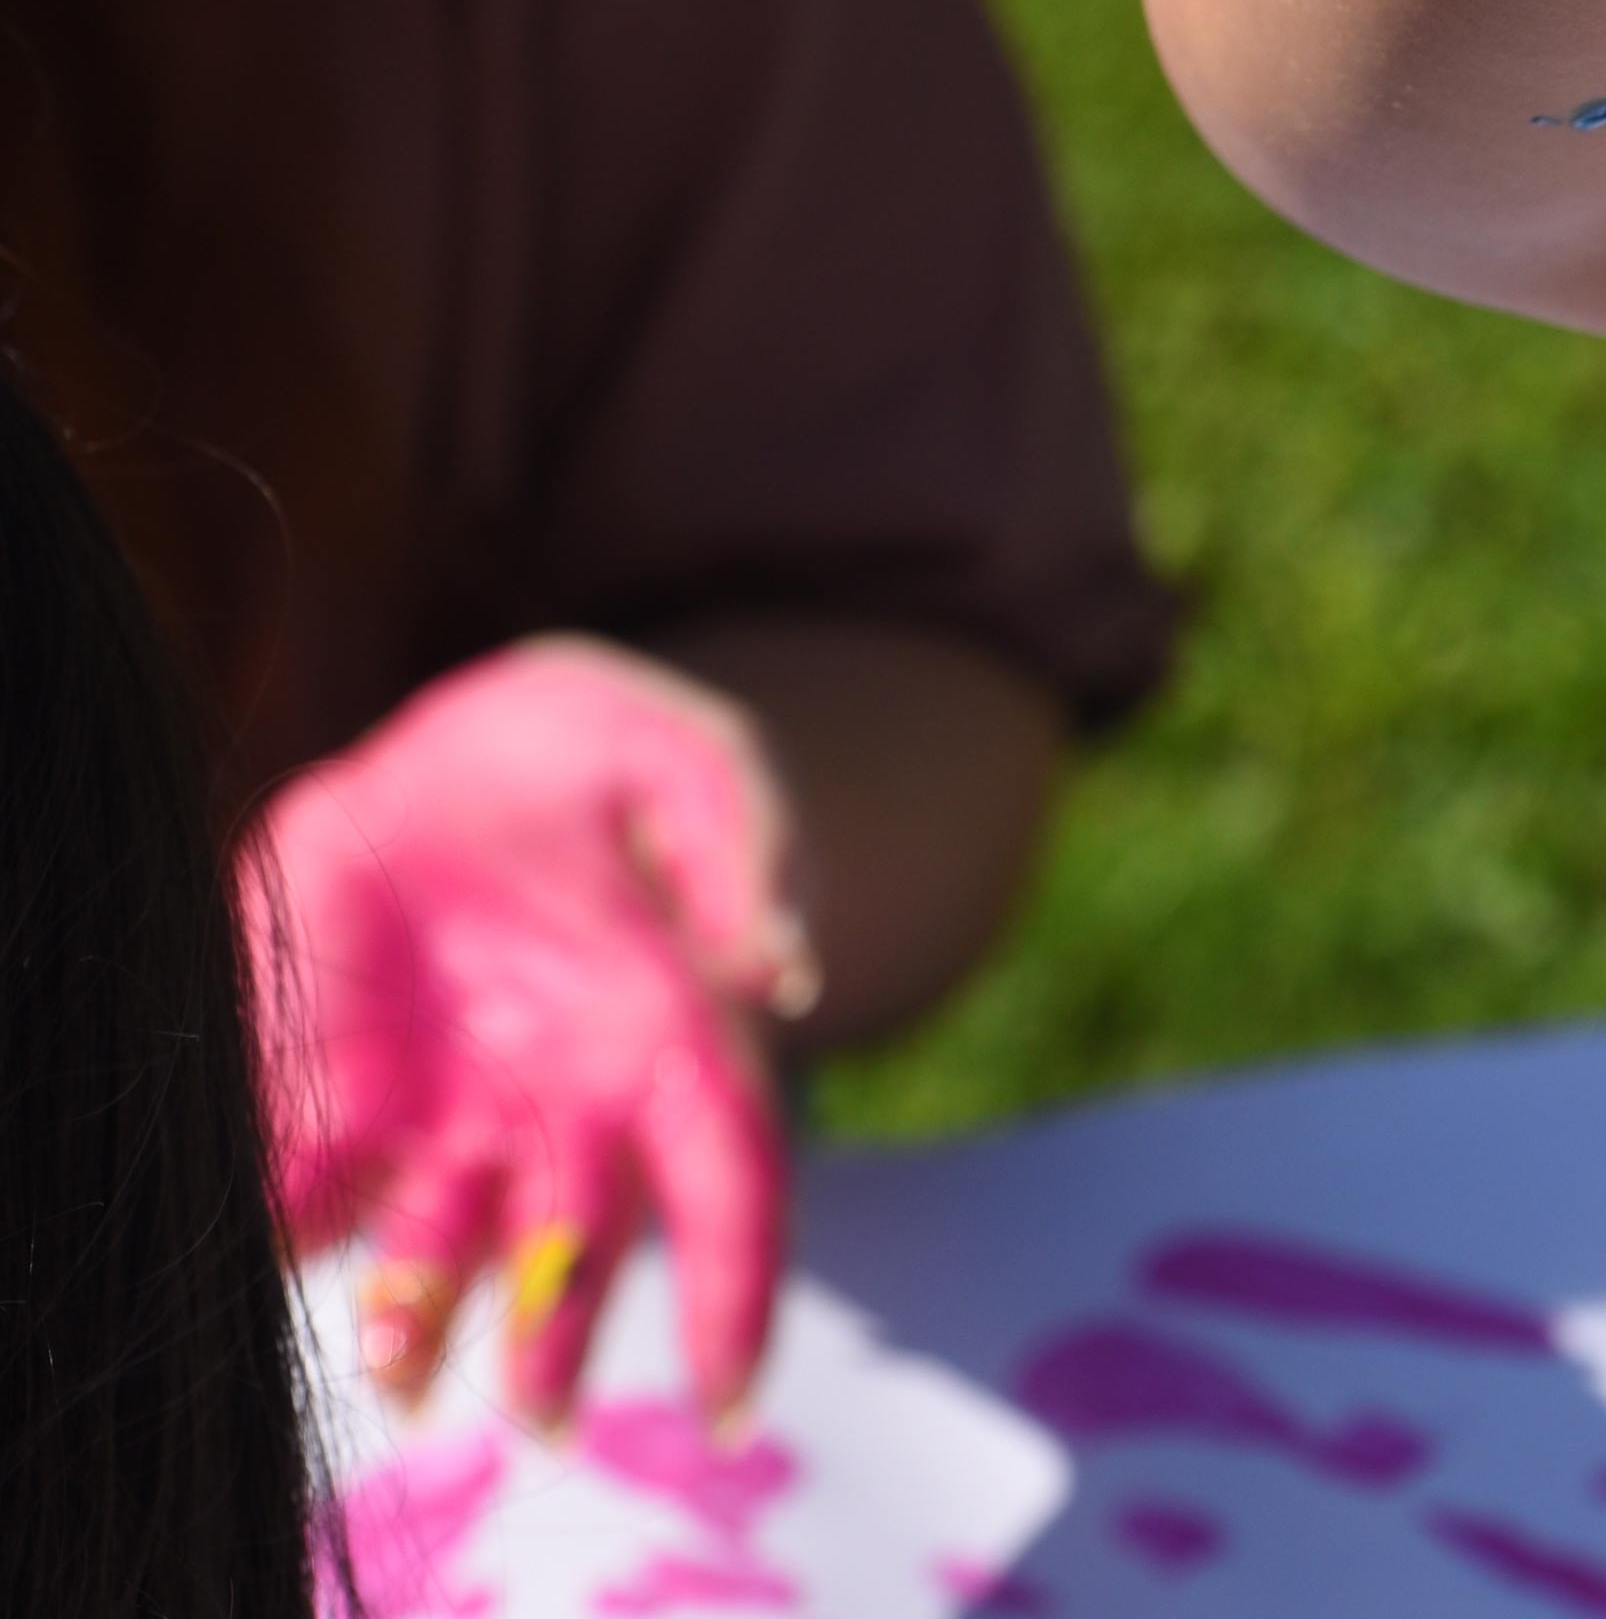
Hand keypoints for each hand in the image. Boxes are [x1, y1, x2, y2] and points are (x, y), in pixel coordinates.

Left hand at [246, 638, 814, 1431]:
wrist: (449, 737)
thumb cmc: (596, 746)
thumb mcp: (686, 758)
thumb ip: (740, 844)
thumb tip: (783, 965)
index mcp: (675, 1040)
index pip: (732, 1192)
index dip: (737, 1299)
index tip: (730, 1397)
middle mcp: (566, 1105)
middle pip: (575, 1255)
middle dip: (557, 1344)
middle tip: (538, 1417)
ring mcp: (448, 1111)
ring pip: (439, 1252)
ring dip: (422, 1322)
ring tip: (402, 1371)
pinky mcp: (332, 1092)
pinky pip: (308, 1187)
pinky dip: (289, 1229)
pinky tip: (274, 1249)